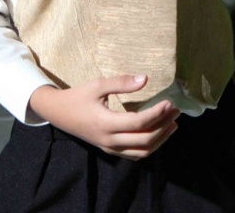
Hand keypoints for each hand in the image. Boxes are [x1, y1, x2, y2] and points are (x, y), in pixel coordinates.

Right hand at [28, 75, 179, 159]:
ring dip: (160, 139)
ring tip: (173, 124)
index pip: (139, 122)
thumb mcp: (98, 85)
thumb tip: (145, 79)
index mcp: (106, 123)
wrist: (58, 113)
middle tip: (176, 111)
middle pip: (144, 140)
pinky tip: (159, 133)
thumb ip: (121, 83)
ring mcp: (110, 148)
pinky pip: (134, 154)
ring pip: (142, 152)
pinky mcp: (110, 150)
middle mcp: (109, 140)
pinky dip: (150, 146)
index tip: (170, 102)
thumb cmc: (78, 96)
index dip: (157, 113)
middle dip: (164, 126)